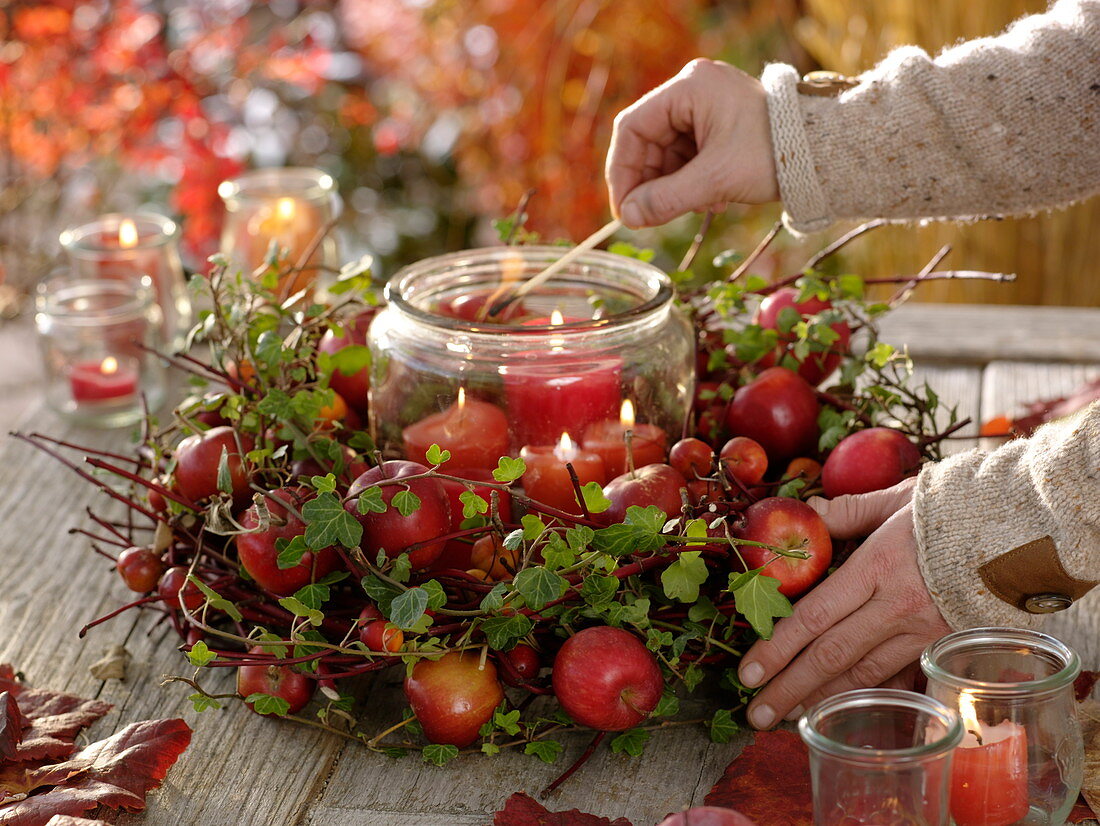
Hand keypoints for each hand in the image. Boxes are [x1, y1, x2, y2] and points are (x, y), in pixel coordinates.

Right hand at [605, 59, 778, 228]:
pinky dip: (688, 180)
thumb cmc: (773, 155)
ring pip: (667, 151)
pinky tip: (707, 200)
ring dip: (670, 185)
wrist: (824, 153)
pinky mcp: (718, 124)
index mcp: (689, 87)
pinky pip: (687, 154)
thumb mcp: (714, 180)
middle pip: (648, 140)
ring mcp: (707, 106)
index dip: (622, 171)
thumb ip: (666, 199)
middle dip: (649, 182)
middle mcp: (694, 90)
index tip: (624, 208)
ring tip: (691, 208)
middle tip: (648, 217)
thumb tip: (628, 217)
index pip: (632, 127)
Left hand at [736, 479, 950, 728]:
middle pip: (833, 656)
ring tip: (791, 718)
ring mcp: (926, 632)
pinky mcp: (948, 646)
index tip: (748, 671)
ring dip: (825, 700)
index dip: (778, 647)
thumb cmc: (955, 509)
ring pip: (866, 675)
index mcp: (878, 567)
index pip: (815, 617)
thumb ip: (848, 511)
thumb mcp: (897, 499)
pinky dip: (873, 697)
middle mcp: (898, 607)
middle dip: (790, 688)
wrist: (1028, 530)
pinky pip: (904, 679)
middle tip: (757, 715)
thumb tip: (806, 513)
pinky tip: (846, 710)